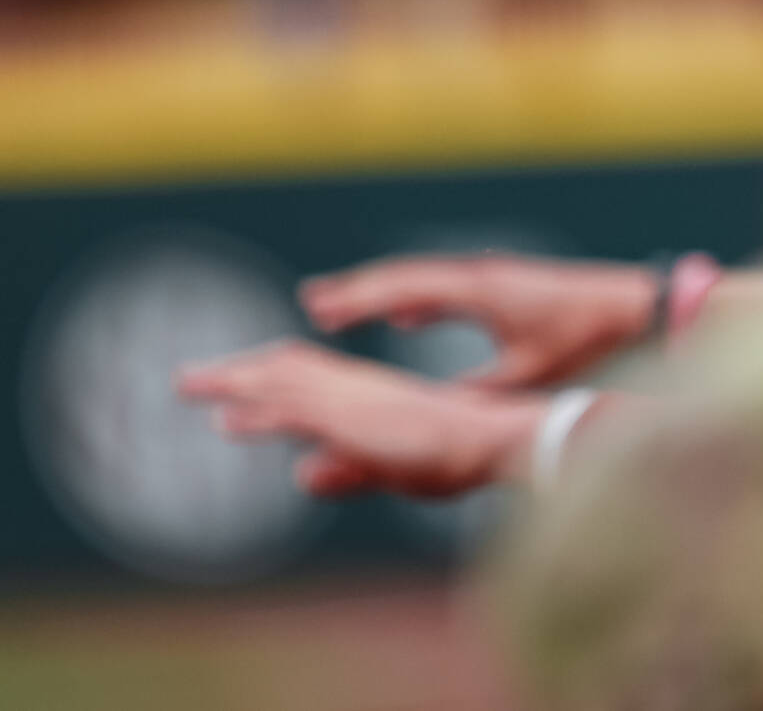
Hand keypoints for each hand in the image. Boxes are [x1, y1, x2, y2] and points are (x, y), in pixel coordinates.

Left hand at [177, 341, 546, 498]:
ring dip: (231, 380)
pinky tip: (226, 416)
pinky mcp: (351, 416)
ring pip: (280, 380)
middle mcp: (355, 387)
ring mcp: (351, 397)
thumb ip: (347, 470)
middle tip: (190, 378)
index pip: (306, 378)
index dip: (266, 380)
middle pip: (284, 369)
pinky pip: (293, 407)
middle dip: (236, 373)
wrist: (491, 440)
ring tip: (188, 383)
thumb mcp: (393, 468)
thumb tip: (300, 475)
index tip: (231, 387)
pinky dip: (257, 408)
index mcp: (370, 395)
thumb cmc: (461, 456)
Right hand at [299, 251, 660, 389]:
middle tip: (313, 304)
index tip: (320, 311)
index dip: (361, 299)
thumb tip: (435, 413)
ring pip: (426, 280)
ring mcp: (495, 277)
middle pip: (407, 276)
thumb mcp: (528, 373)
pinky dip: (419, 298)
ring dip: (384, 293)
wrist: (638, 307)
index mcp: (481, 289)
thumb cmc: (588, 339)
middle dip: (359, 291)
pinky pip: (449, 287)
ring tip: (340, 310)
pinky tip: (406, 317)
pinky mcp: (508, 287)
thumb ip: (478, 391)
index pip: (406, 285)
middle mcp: (482, 274)